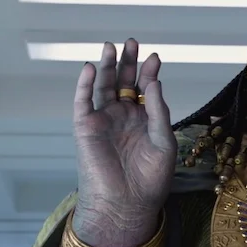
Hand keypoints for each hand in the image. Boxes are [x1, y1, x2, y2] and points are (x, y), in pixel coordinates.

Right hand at [71, 39, 176, 246]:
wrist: (128, 203)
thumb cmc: (150, 178)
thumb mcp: (164, 141)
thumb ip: (159, 112)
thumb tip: (154, 82)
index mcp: (144, 119)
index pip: (146, 88)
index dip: (149, 72)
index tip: (155, 57)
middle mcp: (123, 116)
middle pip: (124, 82)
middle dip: (127, 62)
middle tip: (132, 42)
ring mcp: (103, 120)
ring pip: (102, 86)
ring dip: (106, 66)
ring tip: (112, 46)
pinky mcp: (85, 127)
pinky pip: (82, 101)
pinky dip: (84, 83)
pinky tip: (89, 67)